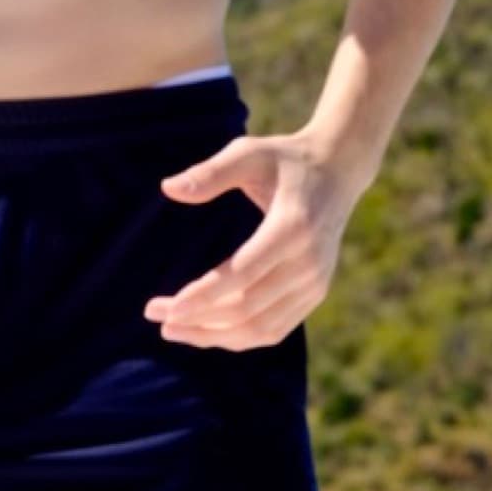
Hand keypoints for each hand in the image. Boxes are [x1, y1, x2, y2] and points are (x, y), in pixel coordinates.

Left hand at [143, 131, 357, 349]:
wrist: (337, 171)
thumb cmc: (284, 159)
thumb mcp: (249, 153)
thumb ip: (211, 172)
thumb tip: (168, 188)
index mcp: (293, 228)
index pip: (243, 275)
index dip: (204, 297)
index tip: (167, 308)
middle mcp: (309, 263)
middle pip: (248, 308)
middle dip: (198, 318)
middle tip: (154, 313)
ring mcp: (315, 283)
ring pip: (261, 328)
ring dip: (213, 335)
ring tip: (172, 329)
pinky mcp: (315, 294)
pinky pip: (274, 329)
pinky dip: (238, 337)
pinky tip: (204, 330)